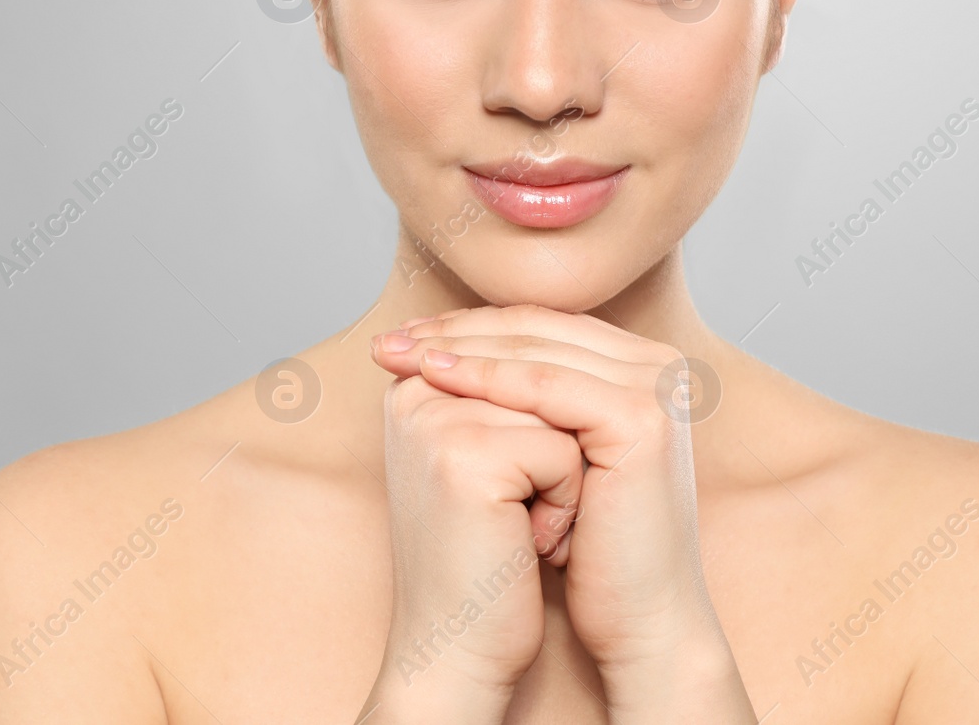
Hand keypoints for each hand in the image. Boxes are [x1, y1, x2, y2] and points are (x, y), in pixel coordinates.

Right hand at [358, 348, 584, 724]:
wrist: (463, 645)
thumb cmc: (488, 555)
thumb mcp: (493, 454)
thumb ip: (506, 389)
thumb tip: (555, 332)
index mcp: (417, 381)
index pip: (521, 347)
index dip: (550, 417)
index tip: (516, 481)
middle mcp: (415, 389)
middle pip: (544, 376)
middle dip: (556, 447)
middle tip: (517, 512)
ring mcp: (435, 418)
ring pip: (558, 410)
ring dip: (564, 476)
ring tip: (520, 525)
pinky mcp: (462, 455)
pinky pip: (561, 449)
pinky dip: (563, 503)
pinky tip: (524, 543)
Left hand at [370, 304, 756, 722]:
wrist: (637, 618)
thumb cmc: (589, 547)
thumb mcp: (548, 456)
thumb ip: (519, 399)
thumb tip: (434, 352)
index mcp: (640, 364)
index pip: (539, 326)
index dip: (467, 325)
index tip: (400, 335)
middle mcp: (658, 364)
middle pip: (536, 328)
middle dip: (455, 330)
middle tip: (388, 339)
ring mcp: (656, 387)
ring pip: (536, 350)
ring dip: (462, 348)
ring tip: (402, 355)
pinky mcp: (642, 418)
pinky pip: (546, 386)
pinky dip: (487, 378)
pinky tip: (438, 377)